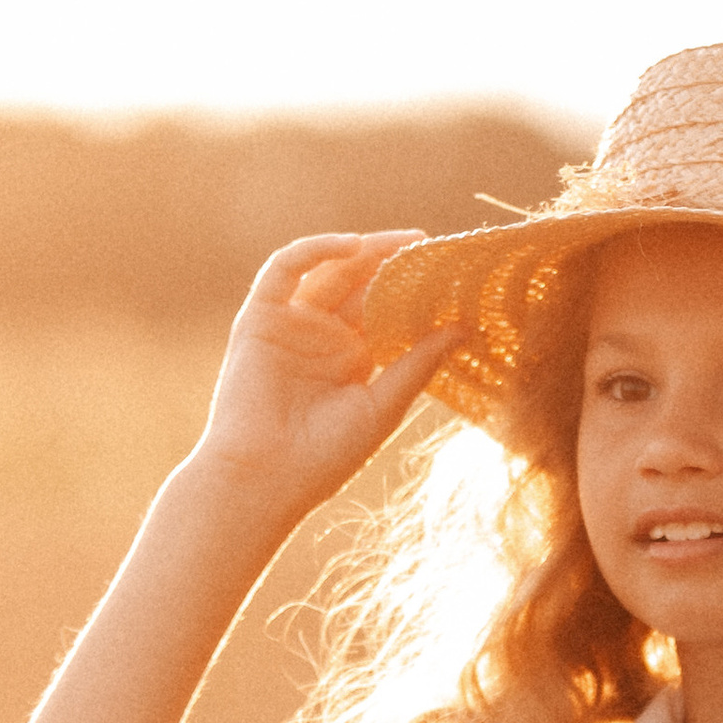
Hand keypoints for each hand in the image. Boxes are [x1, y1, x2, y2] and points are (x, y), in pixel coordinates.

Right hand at [192, 232, 453, 519]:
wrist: (263, 479)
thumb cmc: (323, 457)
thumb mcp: (383, 406)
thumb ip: (418, 364)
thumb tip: (462, 327)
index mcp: (352, 358)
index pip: (386, 311)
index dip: (415, 291)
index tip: (450, 274)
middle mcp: (322, 336)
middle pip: (361, 285)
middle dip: (394, 263)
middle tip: (430, 246)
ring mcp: (291, 324)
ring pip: (329, 271)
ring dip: (363, 251)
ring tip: (403, 243)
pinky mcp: (259, 317)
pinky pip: (284, 269)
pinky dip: (315, 250)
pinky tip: (353, 246)